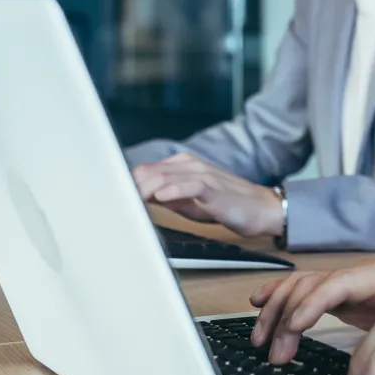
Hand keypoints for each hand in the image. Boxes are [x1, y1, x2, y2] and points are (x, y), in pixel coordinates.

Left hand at [131, 154, 283, 237]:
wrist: (261, 209)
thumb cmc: (227, 205)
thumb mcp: (190, 203)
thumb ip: (168, 198)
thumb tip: (143, 201)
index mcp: (182, 167)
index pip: (146, 171)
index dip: (127, 185)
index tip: (113, 199)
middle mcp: (190, 165)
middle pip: (150, 172)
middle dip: (130, 188)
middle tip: (116, 205)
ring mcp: (202, 174)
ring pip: (166, 177)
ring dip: (146, 190)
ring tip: (131, 202)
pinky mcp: (214, 187)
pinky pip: (191, 185)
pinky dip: (174, 191)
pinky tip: (161, 198)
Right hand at [249, 255, 374, 363]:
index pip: (342, 282)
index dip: (314, 302)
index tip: (295, 326)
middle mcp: (365, 275)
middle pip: (314, 284)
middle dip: (287, 314)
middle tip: (276, 352)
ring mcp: (354, 285)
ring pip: (305, 287)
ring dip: (279, 310)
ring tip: (262, 340)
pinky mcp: (349, 298)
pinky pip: (309, 292)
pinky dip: (283, 296)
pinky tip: (260, 303)